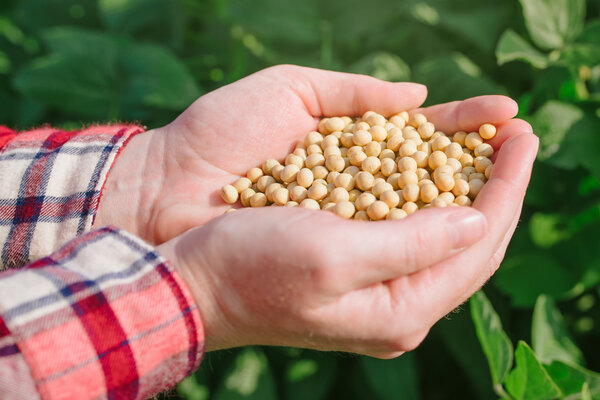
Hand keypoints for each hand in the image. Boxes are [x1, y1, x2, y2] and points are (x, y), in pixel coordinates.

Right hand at [154, 73, 536, 354]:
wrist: (197, 282)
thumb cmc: (252, 268)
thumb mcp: (333, 254)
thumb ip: (412, 244)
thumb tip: (477, 222)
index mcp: (399, 312)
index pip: (478, 248)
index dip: (507, 190)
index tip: (523, 138)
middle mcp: (397, 307)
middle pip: (470, 244)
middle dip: (498, 187)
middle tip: (517, 134)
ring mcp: (379, 291)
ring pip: (445, 235)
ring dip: (469, 187)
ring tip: (489, 144)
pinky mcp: (359, 271)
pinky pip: (414, 231)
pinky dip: (432, 195)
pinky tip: (440, 166)